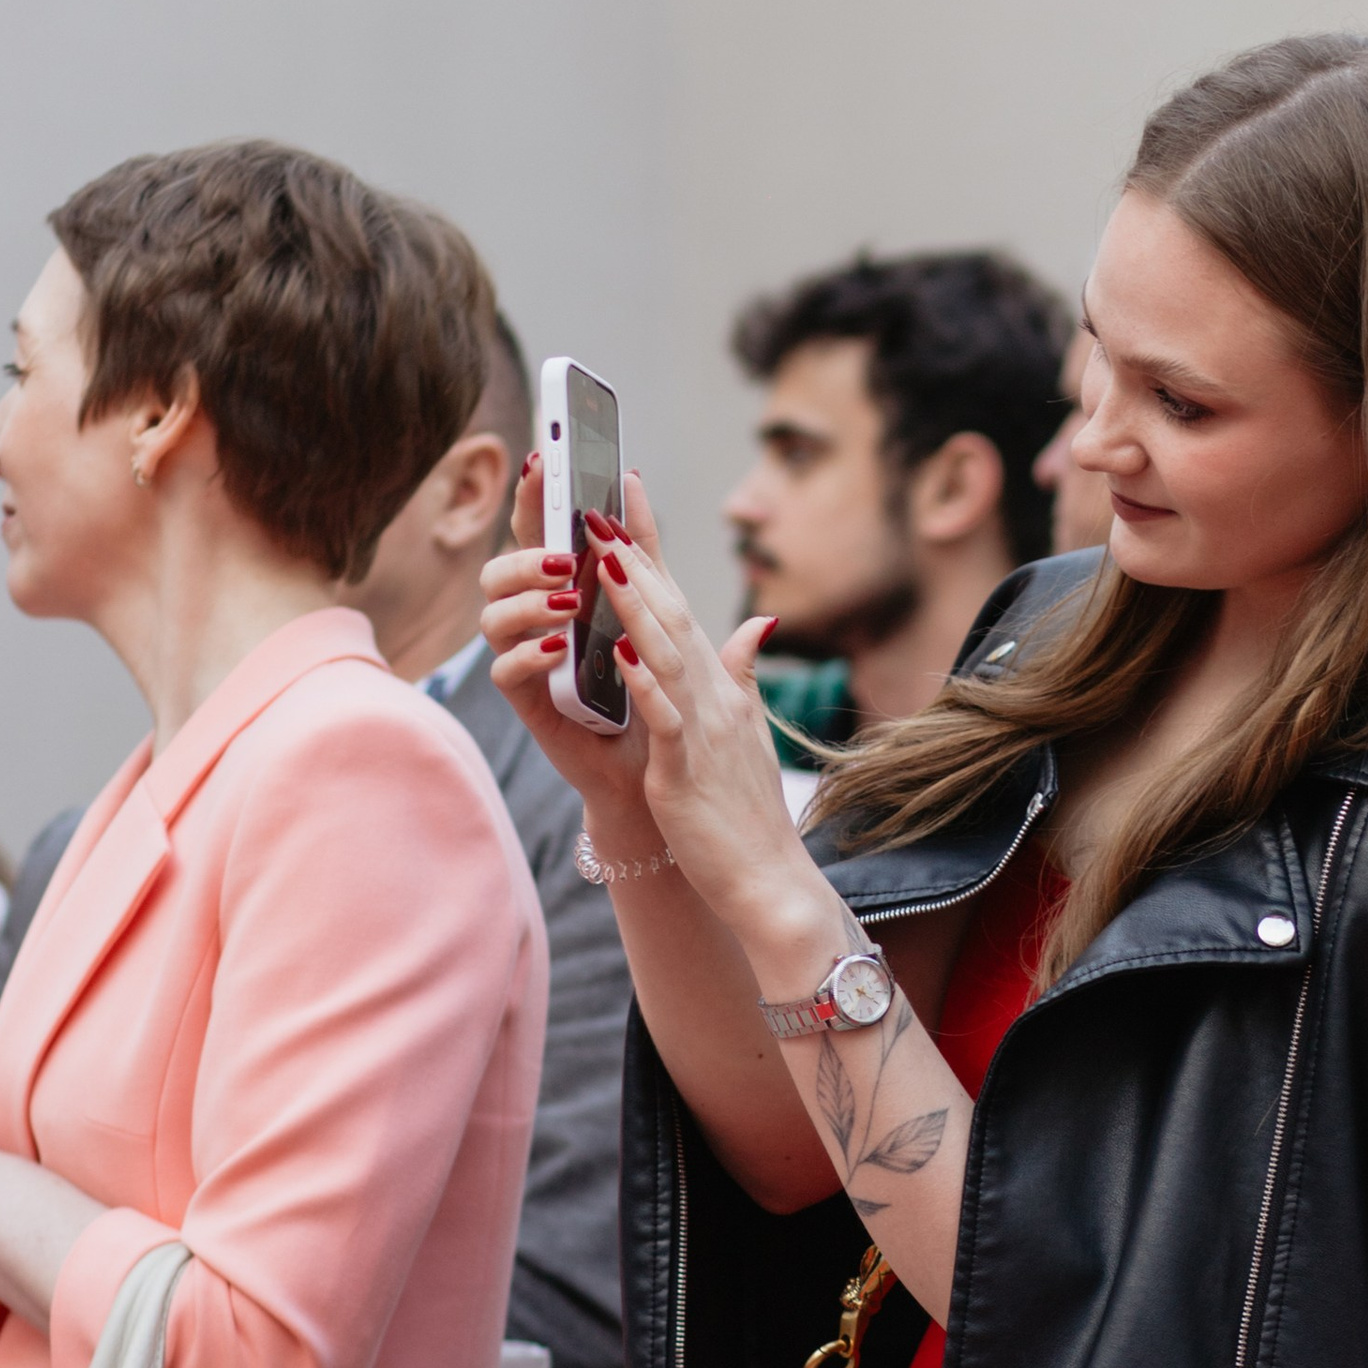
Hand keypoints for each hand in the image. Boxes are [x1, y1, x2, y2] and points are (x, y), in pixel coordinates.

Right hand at [482, 454, 664, 838]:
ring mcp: (524, 658)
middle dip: (527, 558)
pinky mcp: (526, 701)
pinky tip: (559, 646)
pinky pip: (504, 671)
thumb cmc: (646, 680)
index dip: (532, 495)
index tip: (544, 458)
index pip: (534, 533)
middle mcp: (531, 619)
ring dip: (527, 602)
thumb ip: (640, 548)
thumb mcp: (651, 606)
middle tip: (567, 559)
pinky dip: (531, 654)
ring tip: (569, 602)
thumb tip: (634, 478)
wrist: (653, 760)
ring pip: (492, 616)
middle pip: (498, 570)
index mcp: (558, 589)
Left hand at [519, 470, 823, 952]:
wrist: (769, 878)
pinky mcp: (689, 772)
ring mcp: (704, 730)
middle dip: (635, 555)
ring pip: (669, 654)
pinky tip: (622, 656)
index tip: (626, 489)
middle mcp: (714, 694)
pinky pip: (669, 720)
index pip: (678, 598)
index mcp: (716, 683)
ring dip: (638, 604)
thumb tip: (758, 623)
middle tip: (597, 501)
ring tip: (607, 557)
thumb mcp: (745, 731)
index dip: (652, 543)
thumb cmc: (745, 809)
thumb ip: (743, 673)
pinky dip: (649, 686)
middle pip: (671, 611)